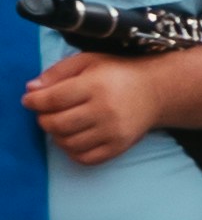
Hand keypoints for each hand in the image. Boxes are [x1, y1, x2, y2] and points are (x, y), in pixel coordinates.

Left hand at [22, 49, 162, 167]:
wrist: (156, 91)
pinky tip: (74, 138)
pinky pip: (84, 158)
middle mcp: (104, 110)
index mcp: (96, 85)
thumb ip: (58, 72)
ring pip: (68, 143)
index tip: (28, 101)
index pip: (54, 99)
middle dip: (43, 120)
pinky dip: (72, 151)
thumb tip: (31, 90)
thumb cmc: (117, 73)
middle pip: (57, 124)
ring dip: (56, 136)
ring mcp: (112, 131)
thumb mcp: (88, 61)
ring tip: (60, 124)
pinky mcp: (118, 147)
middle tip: (45, 113)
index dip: (35, 102)